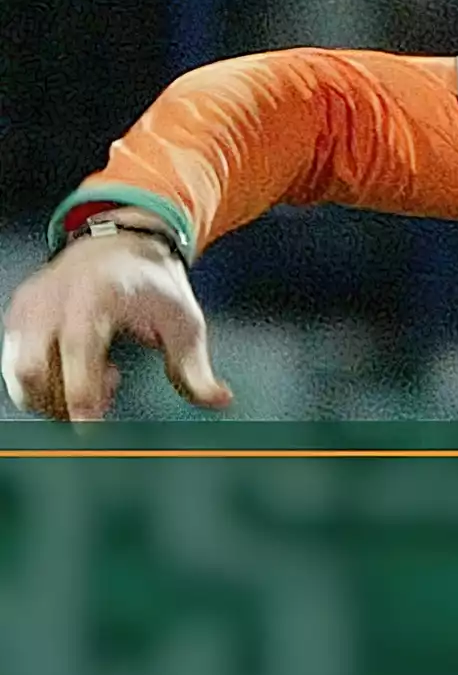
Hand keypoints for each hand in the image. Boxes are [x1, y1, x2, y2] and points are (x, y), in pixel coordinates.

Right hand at [3, 224, 231, 421]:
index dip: (80, 391)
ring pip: (20, 374)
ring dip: (56, 394)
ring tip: (104, 375)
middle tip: (111, 390)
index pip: (79, 349)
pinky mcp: (17, 317)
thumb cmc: (154, 285)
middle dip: (63, 399)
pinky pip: (16, 366)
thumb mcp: (184, 323)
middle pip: (32, 368)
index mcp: (97, 294)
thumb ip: (196, 367)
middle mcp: (55, 299)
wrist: (119, 247)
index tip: (89, 427)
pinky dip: (45, 383)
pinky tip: (84, 369)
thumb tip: (220, 401)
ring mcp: (30, 307)